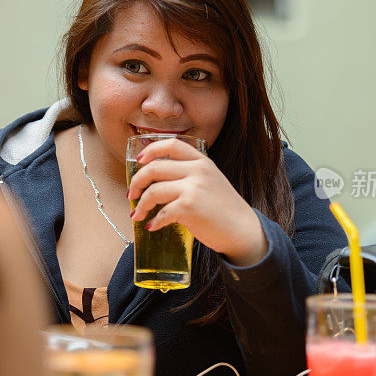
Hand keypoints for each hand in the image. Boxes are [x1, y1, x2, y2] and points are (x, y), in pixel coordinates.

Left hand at [127, 138, 267, 266]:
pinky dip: (154, 221)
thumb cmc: (224, 210)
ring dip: (141, 205)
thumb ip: (190, 175)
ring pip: (154, 191)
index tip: (139, 160)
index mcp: (202, 161)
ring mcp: (194, 188)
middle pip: (154, 168)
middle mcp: (198, 170)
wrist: (243, 230)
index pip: (171, 145)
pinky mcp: (190, 207)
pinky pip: (162, 213)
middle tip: (131, 194)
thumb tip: (157, 182)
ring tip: (137, 215)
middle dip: (137, 182)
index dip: (151, 150)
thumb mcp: (210, 181)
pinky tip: (152, 226)